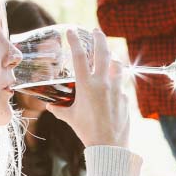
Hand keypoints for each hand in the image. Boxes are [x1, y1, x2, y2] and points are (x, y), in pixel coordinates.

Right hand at [47, 28, 129, 148]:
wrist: (108, 145)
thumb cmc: (87, 131)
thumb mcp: (70, 118)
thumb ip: (59, 109)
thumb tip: (50, 105)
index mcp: (87, 86)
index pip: (79, 56)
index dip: (74, 41)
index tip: (71, 31)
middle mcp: (103, 83)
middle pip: (103, 52)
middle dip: (99, 37)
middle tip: (96, 30)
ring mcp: (116, 89)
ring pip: (117, 64)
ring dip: (112, 57)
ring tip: (108, 55)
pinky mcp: (125, 97)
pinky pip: (121, 83)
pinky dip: (116, 80)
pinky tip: (112, 84)